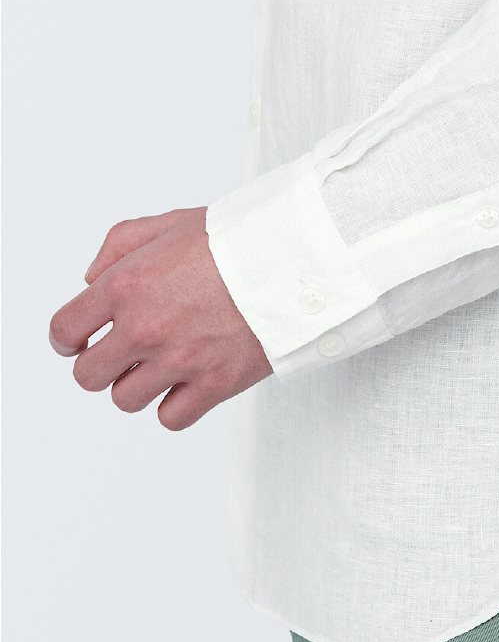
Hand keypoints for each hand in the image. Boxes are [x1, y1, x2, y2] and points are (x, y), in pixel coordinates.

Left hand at [49, 206, 270, 437]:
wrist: (292, 258)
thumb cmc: (234, 238)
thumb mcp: (167, 222)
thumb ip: (118, 245)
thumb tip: (92, 280)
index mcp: (125, 285)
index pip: (65, 331)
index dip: (67, 339)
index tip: (77, 341)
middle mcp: (143, 327)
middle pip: (87, 375)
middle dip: (98, 364)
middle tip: (118, 355)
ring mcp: (177, 361)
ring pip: (124, 400)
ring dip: (136, 385)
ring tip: (158, 364)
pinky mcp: (212, 385)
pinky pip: (169, 419)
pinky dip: (173, 406)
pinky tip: (184, 383)